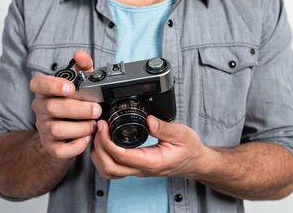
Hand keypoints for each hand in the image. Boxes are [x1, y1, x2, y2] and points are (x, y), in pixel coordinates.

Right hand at [30, 50, 101, 158]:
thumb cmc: (74, 103)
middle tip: (96, 109)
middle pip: (52, 107)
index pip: (38, 84)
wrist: (67, 131)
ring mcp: (44, 128)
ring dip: (79, 128)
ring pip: (56, 129)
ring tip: (94, 125)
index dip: (53, 85)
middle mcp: (41, 109)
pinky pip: (59, 150)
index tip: (71, 87)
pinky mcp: (51, 146)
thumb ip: (84, 68)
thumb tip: (80, 55)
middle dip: (78, 109)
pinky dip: (75, 146)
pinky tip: (87, 139)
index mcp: (46, 91)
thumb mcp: (82, 83)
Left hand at [90, 115, 214, 178]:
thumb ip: (164, 128)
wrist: (194, 161)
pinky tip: (104, 142)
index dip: (107, 141)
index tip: (104, 125)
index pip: (121, 156)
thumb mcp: (182, 134)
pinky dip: (103, 157)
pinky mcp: (135, 168)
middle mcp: (141, 169)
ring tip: (98, 134)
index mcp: (151, 162)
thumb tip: (148, 120)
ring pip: (108, 171)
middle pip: (109, 167)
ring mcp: (137, 170)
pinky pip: (112, 168)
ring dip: (98, 154)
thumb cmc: (189, 149)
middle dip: (98, 147)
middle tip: (98, 127)